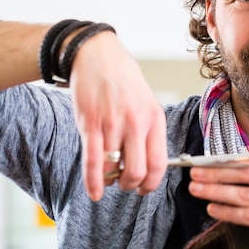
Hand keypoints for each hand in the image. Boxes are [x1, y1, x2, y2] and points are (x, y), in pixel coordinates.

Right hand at [69, 31, 167, 199]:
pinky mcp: (89, 124)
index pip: (159, 163)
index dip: (152, 184)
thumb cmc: (123, 80)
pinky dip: (93, 183)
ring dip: (110, 180)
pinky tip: (94, 193)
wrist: (97, 56)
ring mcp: (112, 124)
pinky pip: (92, 162)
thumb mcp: (147, 102)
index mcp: (154, 118)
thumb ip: (149, 130)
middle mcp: (136, 123)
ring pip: (113, 169)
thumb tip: (149, 163)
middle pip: (137, 171)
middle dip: (130, 185)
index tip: (144, 189)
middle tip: (125, 184)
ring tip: (108, 177)